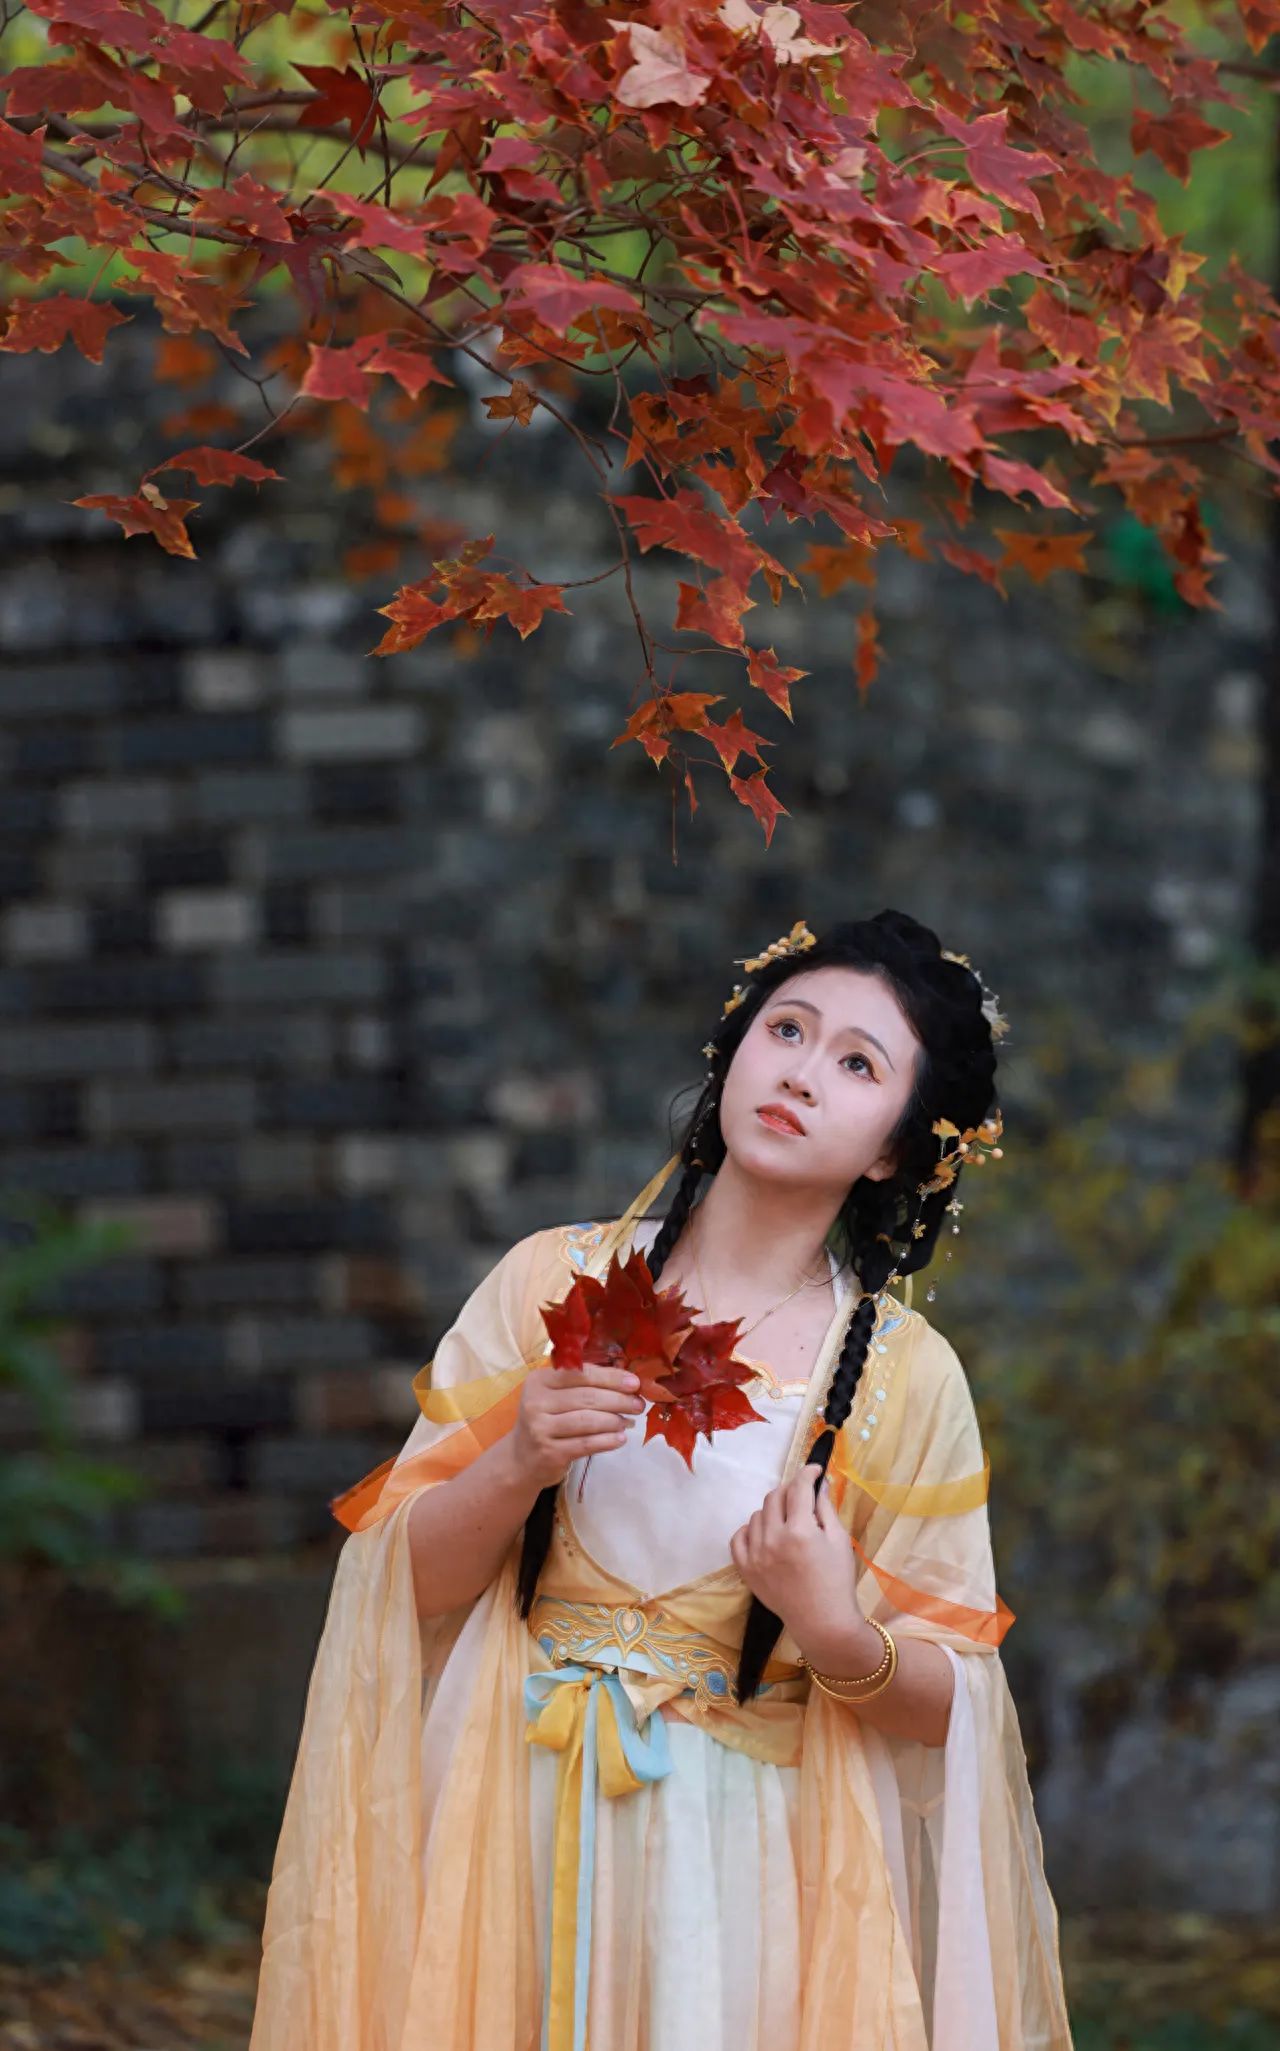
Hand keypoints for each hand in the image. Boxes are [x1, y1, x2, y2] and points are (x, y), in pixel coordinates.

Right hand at [510, 1363, 645, 1489]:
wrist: (522, 1459)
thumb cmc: (547, 1421)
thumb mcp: (554, 1397)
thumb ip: (582, 1385)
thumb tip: (626, 1381)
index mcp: (539, 1380)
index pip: (581, 1374)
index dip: (611, 1377)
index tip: (634, 1383)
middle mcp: (536, 1402)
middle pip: (587, 1397)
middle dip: (618, 1400)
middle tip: (638, 1404)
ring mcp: (541, 1429)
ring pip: (588, 1420)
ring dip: (614, 1420)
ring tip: (629, 1421)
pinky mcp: (550, 1452)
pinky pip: (586, 1444)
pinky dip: (607, 1441)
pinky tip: (620, 1439)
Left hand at [729, 1462, 868, 1662]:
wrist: (822, 1622)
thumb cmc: (837, 1581)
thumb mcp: (839, 1540)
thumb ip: (826, 1508)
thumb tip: (819, 1482)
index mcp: (800, 1530)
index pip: (799, 1487)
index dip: (808, 1473)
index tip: (815, 1471)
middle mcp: (773, 1539)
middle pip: (775, 1497)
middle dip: (791, 1491)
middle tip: (803, 1497)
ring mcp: (755, 1554)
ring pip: (757, 1514)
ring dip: (773, 1511)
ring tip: (788, 1522)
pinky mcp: (745, 1569)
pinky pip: (738, 1536)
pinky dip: (750, 1530)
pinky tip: (765, 1535)